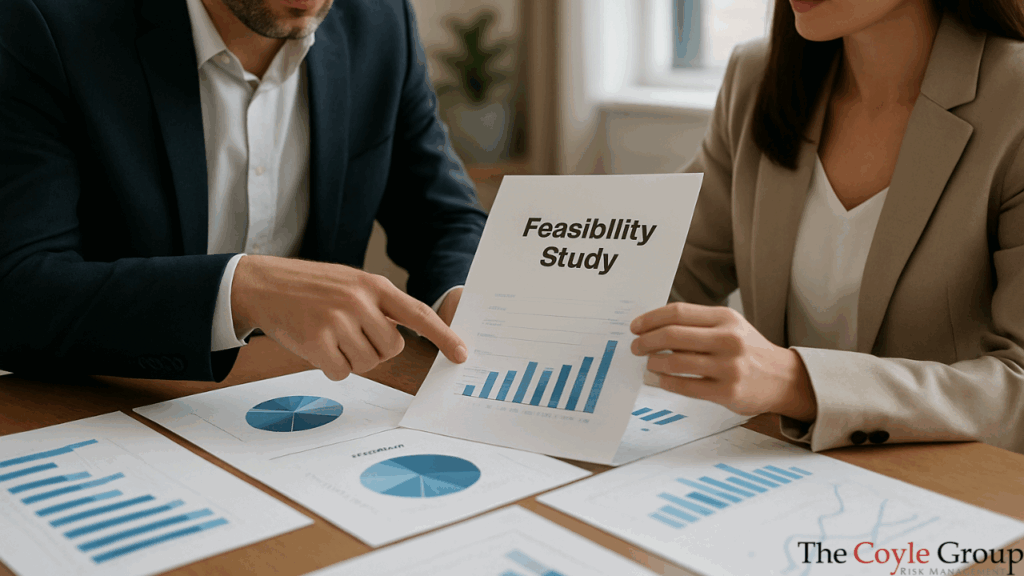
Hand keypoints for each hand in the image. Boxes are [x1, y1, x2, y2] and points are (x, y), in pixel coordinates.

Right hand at [231, 256, 467, 380]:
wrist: (263, 284)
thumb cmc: (311, 287)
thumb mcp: (351, 283)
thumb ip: (379, 305)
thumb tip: (407, 336)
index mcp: (374, 285)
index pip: (420, 314)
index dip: (444, 336)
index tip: (462, 354)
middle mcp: (360, 301)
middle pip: (392, 348)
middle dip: (375, 350)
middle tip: (350, 335)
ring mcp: (338, 320)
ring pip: (367, 363)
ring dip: (350, 359)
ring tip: (329, 336)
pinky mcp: (317, 340)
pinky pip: (341, 372)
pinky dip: (330, 367)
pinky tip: (316, 346)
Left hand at [630, 303, 815, 420]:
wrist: (783, 378)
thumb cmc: (748, 350)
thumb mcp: (730, 327)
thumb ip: (697, 324)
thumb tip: (654, 328)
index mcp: (726, 318)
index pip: (678, 312)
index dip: (650, 319)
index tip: (636, 326)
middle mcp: (728, 339)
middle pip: (672, 335)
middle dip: (646, 341)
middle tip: (636, 347)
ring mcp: (729, 367)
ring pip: (675, 362)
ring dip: (653, 363)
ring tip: (648, 363)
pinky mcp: (727, 392)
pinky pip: (685, 386)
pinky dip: (666, 382)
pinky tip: (660, 379)